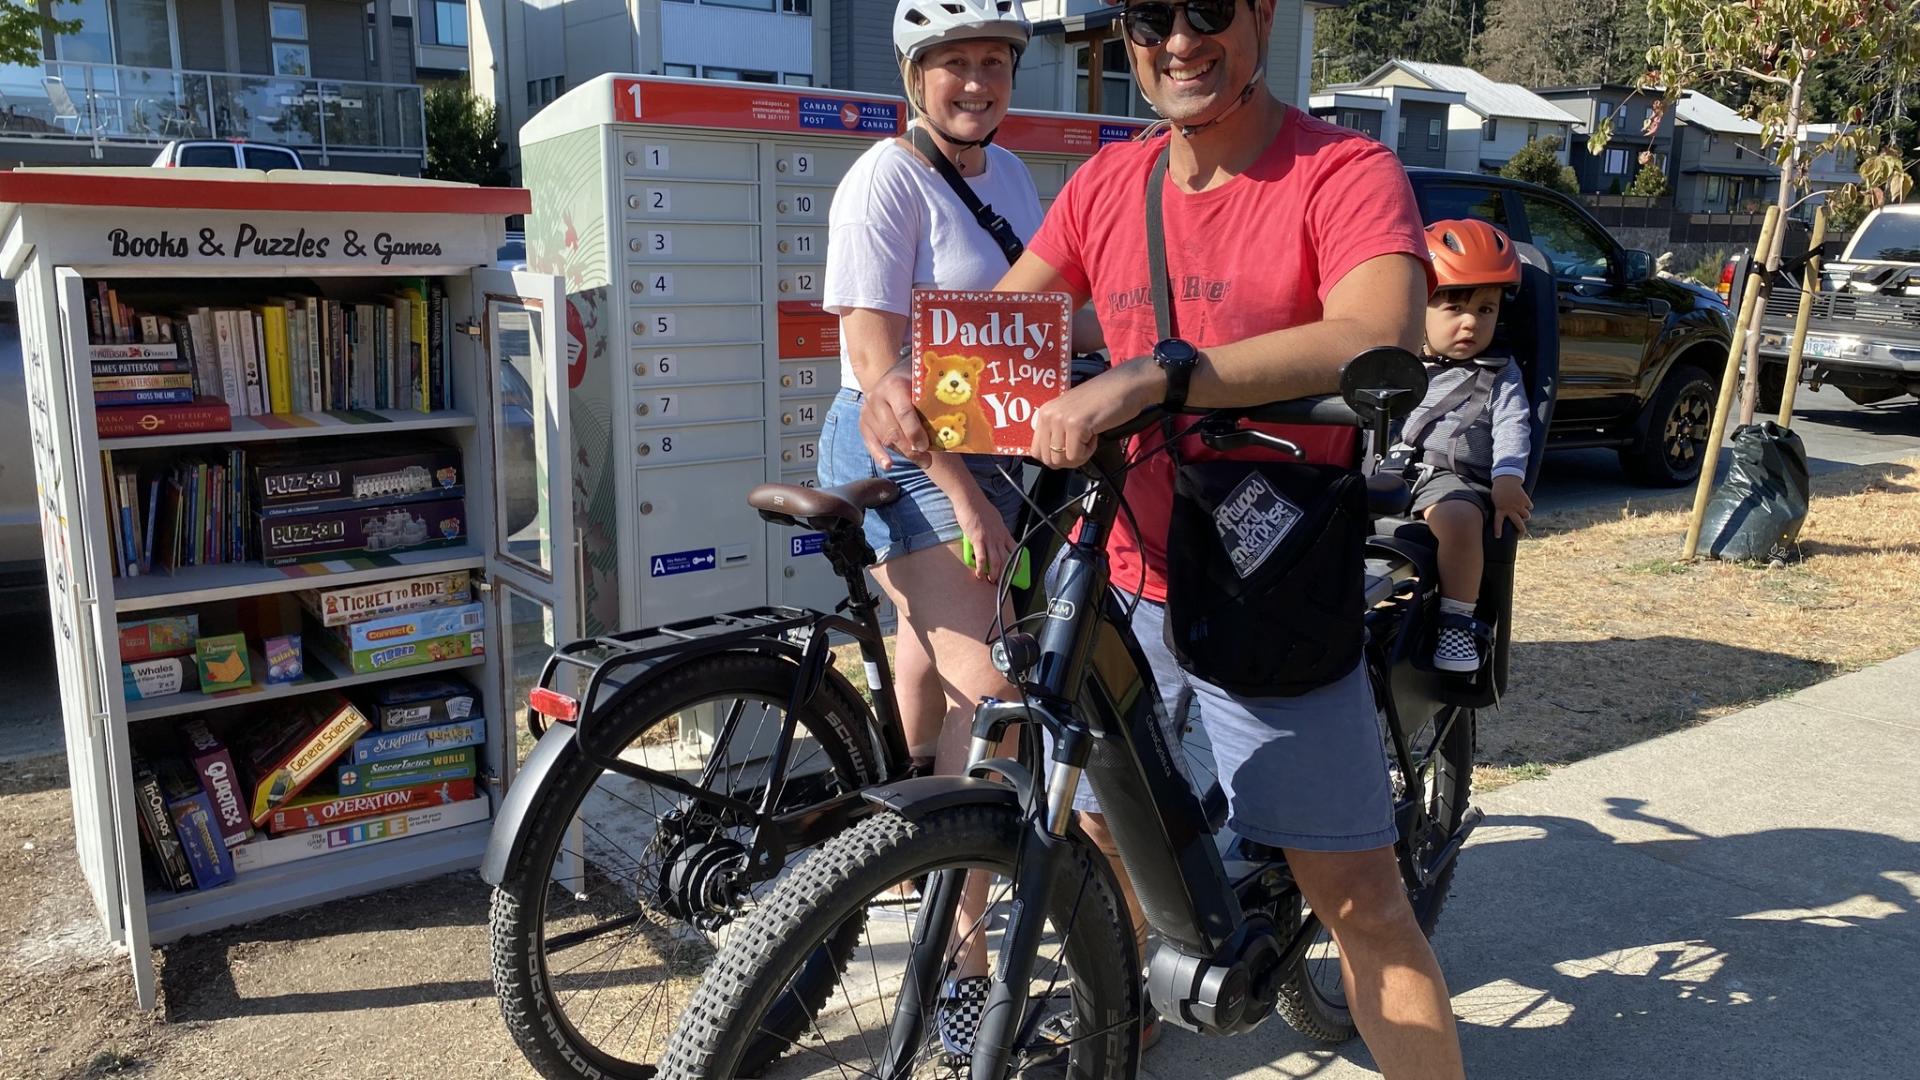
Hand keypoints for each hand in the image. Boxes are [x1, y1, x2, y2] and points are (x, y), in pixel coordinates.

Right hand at [859, 365, 928, 468]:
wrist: (890, 374)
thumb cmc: (915, 379)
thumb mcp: (924, 381)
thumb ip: (934, 394)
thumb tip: (956, 413)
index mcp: (894, 385)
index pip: (903, 412)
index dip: (914, 432)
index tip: (926, 446)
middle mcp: (877, 397)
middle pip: (893, 430)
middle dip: (911, 449)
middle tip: (927, 461)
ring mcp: (868, 410)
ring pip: (885, 438)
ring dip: (903, 453)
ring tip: (922, 461)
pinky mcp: (863, 422)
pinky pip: (870, 442)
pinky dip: (879, 455)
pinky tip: (888, 465)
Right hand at [954, 490, 1016, 584]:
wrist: (970, 499)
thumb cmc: (980, 507)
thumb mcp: (994, 518)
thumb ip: (996, 529)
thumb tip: (995, 535)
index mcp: (1004, 532)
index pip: (1015, 549)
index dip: (1017, 562)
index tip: (1017, 570)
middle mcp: (999, 537)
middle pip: (1006, 559)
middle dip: (1005, 573)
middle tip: (1002, 581)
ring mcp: (989, 539)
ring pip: (996, 561)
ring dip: (995, 574)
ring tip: (991, 581)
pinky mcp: (978, 539)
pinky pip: (982, 558)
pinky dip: (981, 568)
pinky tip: (980, 574)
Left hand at [1028, 357, 1164, 468]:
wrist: (1127, 385)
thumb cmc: (1104, 400)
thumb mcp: (1072, 413)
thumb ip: (1057, 431)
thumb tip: (1051, 456)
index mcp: (1044, 412)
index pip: (1035, 451)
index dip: (1055, 457)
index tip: (1071, 448)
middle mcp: (1048, 414)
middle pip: (1048, 460)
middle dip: (1068, 459)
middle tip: (1083, 444)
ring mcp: (1061, 419)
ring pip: (1062, 460)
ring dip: (1080, 455)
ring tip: (1090, 436)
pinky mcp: (1076, 425)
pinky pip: (1076, 456)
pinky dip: (1089, 451)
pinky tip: (1096, 434)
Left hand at [1490, 475, 1531, 537]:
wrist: (1506, 479)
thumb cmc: (1499, 490)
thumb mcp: (1495, 500)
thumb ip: (1500, 509)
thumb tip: (1505, 517)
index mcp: (1500, 509)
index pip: (1498, 522)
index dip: (1498, 530)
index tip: (1498, 537)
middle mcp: (1510, 509)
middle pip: (1518, 523)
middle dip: (1521, 530)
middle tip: (1521, 535)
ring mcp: (1518, 505)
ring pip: (1527, 516)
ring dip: (1526, 516)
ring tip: (1524, 514)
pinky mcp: (1525, 500)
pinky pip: (1530, 506)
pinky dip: (1528, 506)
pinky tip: (1525, 503)